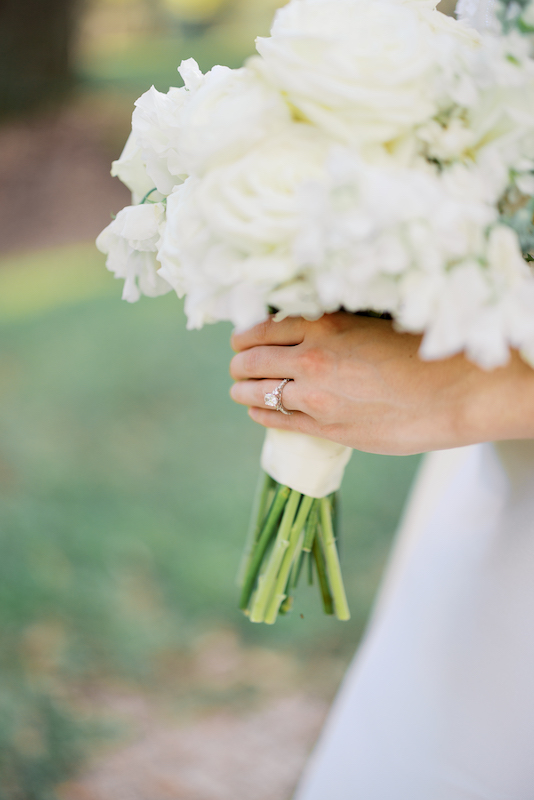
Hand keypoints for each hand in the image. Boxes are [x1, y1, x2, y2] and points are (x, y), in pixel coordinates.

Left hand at [229, 313, 533, 454]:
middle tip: (237, 365)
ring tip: (240, 390)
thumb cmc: (422, 352)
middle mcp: (311, 358)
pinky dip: (262, 415)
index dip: (245, 335)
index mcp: (324, 325)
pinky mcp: (326, 427)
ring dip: (244, 390)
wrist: (453, 393)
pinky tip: (257, 413)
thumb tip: (307, 331)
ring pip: (259, 393)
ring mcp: (315, 396)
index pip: (262, 328)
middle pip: (252, 360)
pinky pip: (278, 421)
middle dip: (240, 363)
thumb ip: (335, 328)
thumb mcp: (372, 324)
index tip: (240, 339)